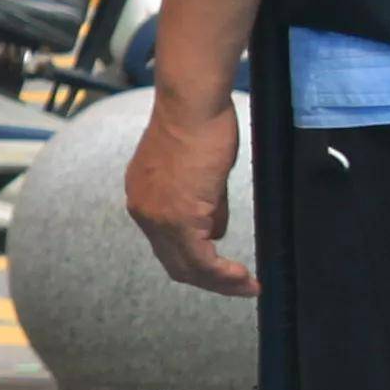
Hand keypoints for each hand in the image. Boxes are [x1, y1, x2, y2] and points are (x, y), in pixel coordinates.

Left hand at [125, 95, 253, 296]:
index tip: (222, 269)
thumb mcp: (200, 173)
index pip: (166, 244)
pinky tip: (244, 276)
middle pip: (174, 262)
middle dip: (209, 279)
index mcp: (143, 197)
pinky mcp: (178, 217)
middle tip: (239, 286)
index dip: (196, 262)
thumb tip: (215, 230)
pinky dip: (222, 273)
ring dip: (219, 281)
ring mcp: (157, 217)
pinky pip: (201, 259)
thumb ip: (204, 205)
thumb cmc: (199, 124)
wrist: (192, 104)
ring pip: (188, 266)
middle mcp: (143, 210)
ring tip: (247, 285)